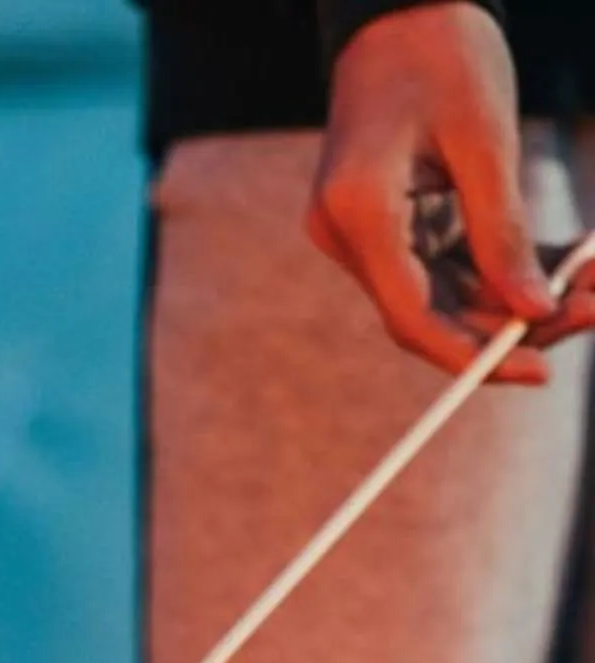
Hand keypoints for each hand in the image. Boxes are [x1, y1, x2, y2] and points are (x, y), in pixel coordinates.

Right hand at [309, 4, 594, 384]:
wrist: (402, 7)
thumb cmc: (440, 51)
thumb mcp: (484, 139)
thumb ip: (502, 232)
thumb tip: (534, 313)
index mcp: (358, 211)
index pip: (412, 315)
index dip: (474, 354)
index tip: (537, 368)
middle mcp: (349, 235)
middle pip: (432, 313)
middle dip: (511, 322)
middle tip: (589, 309)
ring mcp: (364, 234)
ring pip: (445, 296)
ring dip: (516, 299)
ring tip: (589, 286)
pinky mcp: (387, 226)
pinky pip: (447, 267)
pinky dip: (501, 270)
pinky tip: (558, 264)